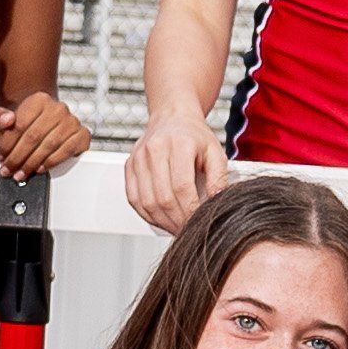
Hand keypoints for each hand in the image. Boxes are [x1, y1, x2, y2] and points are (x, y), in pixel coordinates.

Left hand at [0, 89, 91, 176]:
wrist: (43, 123)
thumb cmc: (24, 123)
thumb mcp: (6, 118)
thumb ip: (0, 117)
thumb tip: (7, 119)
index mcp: (39, 100)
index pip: (20, 125)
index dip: (8, 144)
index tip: (1, 157)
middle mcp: (58, 108)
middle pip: (34, 137)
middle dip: (18, 157)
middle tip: (9, 170)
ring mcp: (72, 121)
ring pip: (50, 146)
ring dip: (33, 163)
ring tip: (22, 173)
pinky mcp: (83, 135)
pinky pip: (67, 151)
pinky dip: (52, 162)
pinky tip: (41, 168)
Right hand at [124, 116, 221, 232]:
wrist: (172, 118)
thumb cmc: (194, 137)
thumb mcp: (215, 152)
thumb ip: (218, 178)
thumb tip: (216, 203)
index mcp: (178, 144)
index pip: (182, 187)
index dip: (191, 210)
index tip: (199, 223)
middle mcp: (154, 150)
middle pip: (163, 198)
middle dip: (178, 220)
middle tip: (189, 230)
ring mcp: (138, 159)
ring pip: (147, 202)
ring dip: (163, 222)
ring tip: (177, 227)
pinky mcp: (129, 167)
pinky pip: (134, 199)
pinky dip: (148, 215)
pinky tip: (162, 219)